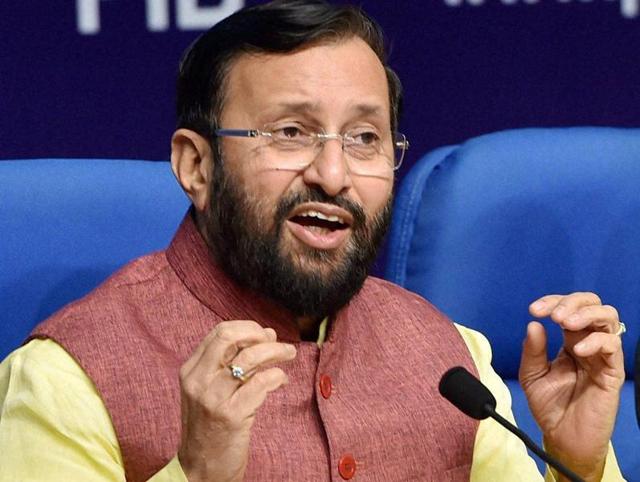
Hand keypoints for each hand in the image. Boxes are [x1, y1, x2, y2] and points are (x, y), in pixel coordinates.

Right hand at [177, 320, 296, 481]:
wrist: (200, 470)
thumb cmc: (211, 427)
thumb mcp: (212, 390)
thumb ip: (233, 363)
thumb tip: (267, 334)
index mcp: (191, 370)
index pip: (219, 332)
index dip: (247, 328)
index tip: (264, 334)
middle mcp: (198, 380)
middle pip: (230, 337)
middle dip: (260, 335)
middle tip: (277, 343)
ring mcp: (213, 398)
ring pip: (250, 357)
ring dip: (276, 351)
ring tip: (289, 354)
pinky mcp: (231, 415)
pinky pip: (261, 382)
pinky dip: (277, 375)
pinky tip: (282, 380)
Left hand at [519, 292, 624, 481]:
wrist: (562, 438)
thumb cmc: (549, 406)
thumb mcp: (532, 375)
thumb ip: (532, 350)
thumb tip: (533, 324)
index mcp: (569, 340)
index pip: (568, 308)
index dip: (552, 301)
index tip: (534, 310)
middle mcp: (588, 343)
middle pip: (592, 304)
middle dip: (571, 301)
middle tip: (553, 315)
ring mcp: (602, 356)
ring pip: (608, 317)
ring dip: (586, 313)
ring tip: (565, 323)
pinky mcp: (612, 372)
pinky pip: (612, 345)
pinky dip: (595, 341)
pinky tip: (576, 350)